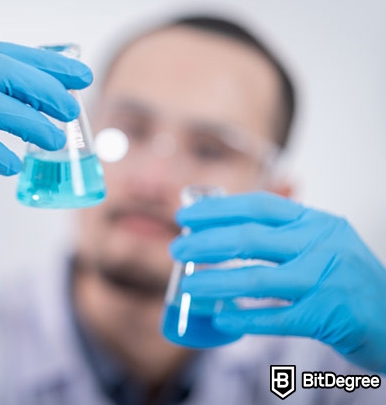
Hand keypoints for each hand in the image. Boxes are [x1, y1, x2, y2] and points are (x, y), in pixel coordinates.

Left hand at [170, 191, 385, 372]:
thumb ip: (284, 233)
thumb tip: (223, 229)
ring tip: (187, 288)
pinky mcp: (326, 316)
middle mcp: (321, 245)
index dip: (217, 210)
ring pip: (255, 279)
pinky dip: (244, 319)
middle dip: (205, 243)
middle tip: (177, 250)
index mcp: (316, 222)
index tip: (186, 217)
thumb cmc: (348, 279)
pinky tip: (221, 319)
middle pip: (249, 239)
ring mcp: (325, 280)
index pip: (258, 206)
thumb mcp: (324, 242)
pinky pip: (274, 318)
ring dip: (214, 284)